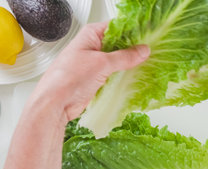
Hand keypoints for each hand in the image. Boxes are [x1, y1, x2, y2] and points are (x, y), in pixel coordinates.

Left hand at [35, 22, 149, 121]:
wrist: (55, 103)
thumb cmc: (68, 78)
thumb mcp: (101, 63)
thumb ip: (125, 57)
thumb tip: (143, 51)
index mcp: (90, 34)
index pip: (117, 26)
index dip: (133, 29)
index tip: (149, 34)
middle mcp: (92, 47)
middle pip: (119, 43)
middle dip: (134, 48)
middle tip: (152, 50)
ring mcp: (94, 63)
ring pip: (118, 60)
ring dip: (130, 63)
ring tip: (148, 63)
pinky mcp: (96, 78)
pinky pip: (115, 74)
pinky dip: (124, 75)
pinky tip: (137, 76)